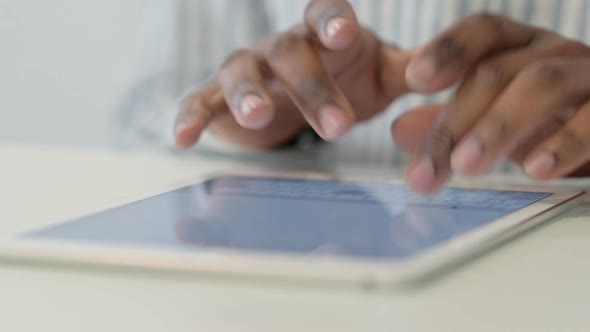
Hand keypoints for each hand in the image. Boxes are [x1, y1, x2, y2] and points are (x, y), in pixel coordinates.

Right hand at [175, 0, 411, 148]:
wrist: (300, 98)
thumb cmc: (346, 79)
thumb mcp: (380, 74)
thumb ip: (412, 68)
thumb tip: (448, 69)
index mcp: (324, 35)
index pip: (325, 13)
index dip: (331, 20)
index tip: (345, 34)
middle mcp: (283, 47)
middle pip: (290, 53)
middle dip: (312, 87)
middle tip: (338, 126)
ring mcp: (249, 71)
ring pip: (240, 71)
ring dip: (246, 93)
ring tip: (256, 118)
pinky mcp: (219, 99)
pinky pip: (200, 100)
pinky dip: (190, 116)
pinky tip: (183, 138)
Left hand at [392, 13, 589, 192]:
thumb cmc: (555, 120)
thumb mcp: (499, 118)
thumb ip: (454, 122)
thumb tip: (399, 130)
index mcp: (523, 48)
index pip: (484, 33)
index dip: (448, 50)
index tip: (413, 79)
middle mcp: (556, 53)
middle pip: (497, 71)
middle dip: (455, 121)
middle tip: (424, 170)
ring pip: (542, 85)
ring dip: (498, 126)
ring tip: (466, 164)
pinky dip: (564, 143)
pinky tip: (535, 169)